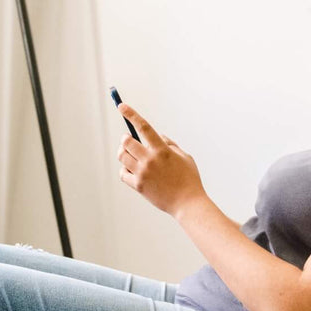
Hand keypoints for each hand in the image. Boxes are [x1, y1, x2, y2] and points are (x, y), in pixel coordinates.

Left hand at [116, 103, 205, 217]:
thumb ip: (169, 144)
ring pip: (122, 156)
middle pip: (126, 142)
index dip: (131, 114)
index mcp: (162, 150)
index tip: (121, 106)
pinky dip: (125, 170)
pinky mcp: (138, 185)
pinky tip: (133, 171)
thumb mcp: (184, 157)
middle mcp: (150, 160)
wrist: (188, 203)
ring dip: (123, 153)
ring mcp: (143, 173)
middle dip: (126, 139)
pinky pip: (123, 173)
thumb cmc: (189, 179)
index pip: (143, 127)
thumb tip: (157, 136)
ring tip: (131, 156)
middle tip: (130, 142)